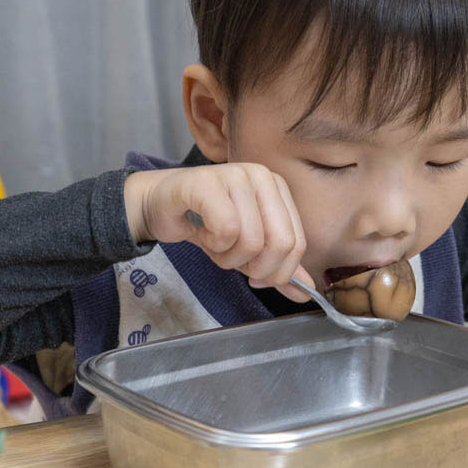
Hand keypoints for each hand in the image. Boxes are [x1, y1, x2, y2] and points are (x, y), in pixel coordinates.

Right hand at [123, 164, 311, 302]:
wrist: (160, 205)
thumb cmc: (205, 221)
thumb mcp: (248, 249)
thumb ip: (277, 267)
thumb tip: (307, 293)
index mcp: (278, 188)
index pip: (297, 243)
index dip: (277, 272)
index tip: (254, 275)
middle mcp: (261, 176)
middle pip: (280, 244)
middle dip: (255, 268)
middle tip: (232, 261)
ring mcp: (235, 175)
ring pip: (251, 241)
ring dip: (227, 257)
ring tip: (213, 243)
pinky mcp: (207, 182)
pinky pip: (226, 229)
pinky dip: (212, 244)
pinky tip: (201, 232)